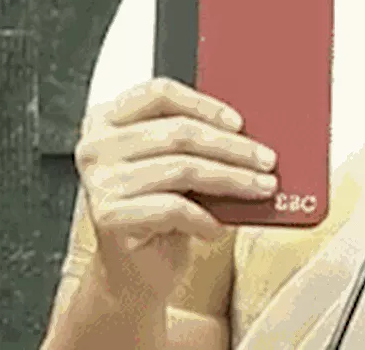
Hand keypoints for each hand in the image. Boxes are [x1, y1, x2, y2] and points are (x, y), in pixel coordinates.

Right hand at [74, 77, 278, 300]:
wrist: (134, 271)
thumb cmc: (161, 208)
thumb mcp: (178, 163)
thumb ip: (199, 139)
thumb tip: (252, 130)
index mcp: (109, 119)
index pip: (159, 93)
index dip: (204, 104)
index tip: (240, 123)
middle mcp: (96, 145)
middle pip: (179, 132)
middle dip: (233, 147)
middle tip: (268, 160)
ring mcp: (99, 181)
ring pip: (182, 168)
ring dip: (232, 180)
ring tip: (260, 189)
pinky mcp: (108, 216)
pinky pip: (172, 208)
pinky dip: (205, 217)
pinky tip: (220, 226)